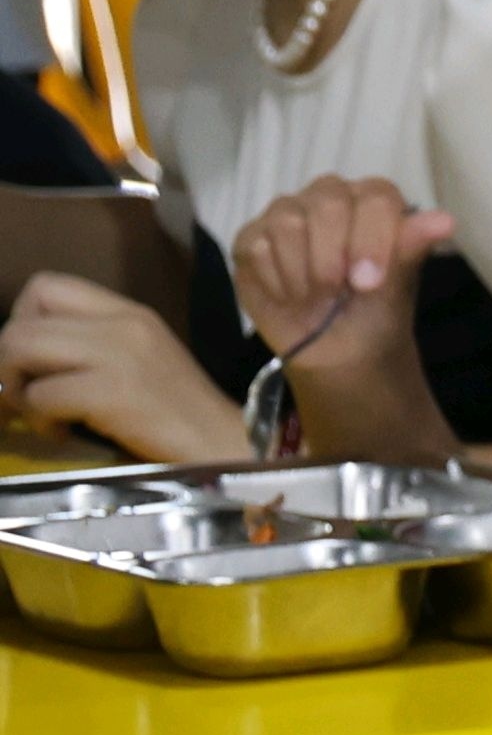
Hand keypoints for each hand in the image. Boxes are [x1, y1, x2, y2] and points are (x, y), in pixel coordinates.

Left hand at [0, 275, 254, 461]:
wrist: (227, 447)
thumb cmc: (181, 413)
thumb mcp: (140, 360)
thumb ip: (93, 345)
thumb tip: (27, 358)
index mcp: (129, 312)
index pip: (46, 287)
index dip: (22, 322)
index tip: (35, 361)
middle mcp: (124, 323)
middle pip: (22, 322)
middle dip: (8, 363)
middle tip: (25, 394)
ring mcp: (120, 355)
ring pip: (20, 348)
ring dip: (16, 388)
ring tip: (42, 412)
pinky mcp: (115, 392)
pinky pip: (42, 395)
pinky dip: (41, 418)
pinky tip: (65, 431)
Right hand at [225, 175, 449, 390]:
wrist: (337, 349)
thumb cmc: (375, 310)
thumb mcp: (398, 283)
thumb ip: (412, 246)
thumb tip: (445, 221)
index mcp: (375, 201)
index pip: (376, 197)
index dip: (372, 239)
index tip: (369, 282)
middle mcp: (331, 197)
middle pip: (326, 203)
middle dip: (333, 257)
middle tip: (338, 292)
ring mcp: (288, 213)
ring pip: (287, 222)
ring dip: (304, 273)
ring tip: (317, 297)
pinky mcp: (253, 236)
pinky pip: (256, 246)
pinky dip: (276, 280)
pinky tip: (291, 296)